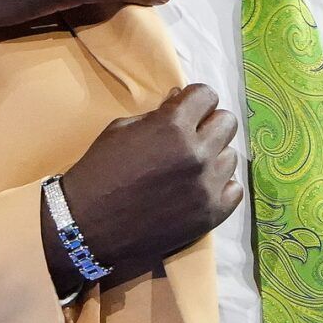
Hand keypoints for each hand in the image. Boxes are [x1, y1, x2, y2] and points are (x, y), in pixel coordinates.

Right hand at [45, 84, 243, 291]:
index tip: (186, 111)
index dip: (194, 101)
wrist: (88, 226)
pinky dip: (220, 187)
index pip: (207, 95)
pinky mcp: (212, 214)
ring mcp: (208, 185)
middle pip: (227, 122)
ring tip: (191, 168)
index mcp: (172, 125)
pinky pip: (235, 189)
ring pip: (231, 156)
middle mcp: (197, 152)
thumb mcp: (121, 130)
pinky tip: (199, 189)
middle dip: (208, 125)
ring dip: (214, 157)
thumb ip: (158, 113)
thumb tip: (181, 98)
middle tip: (190, 138)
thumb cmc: (99, 171)